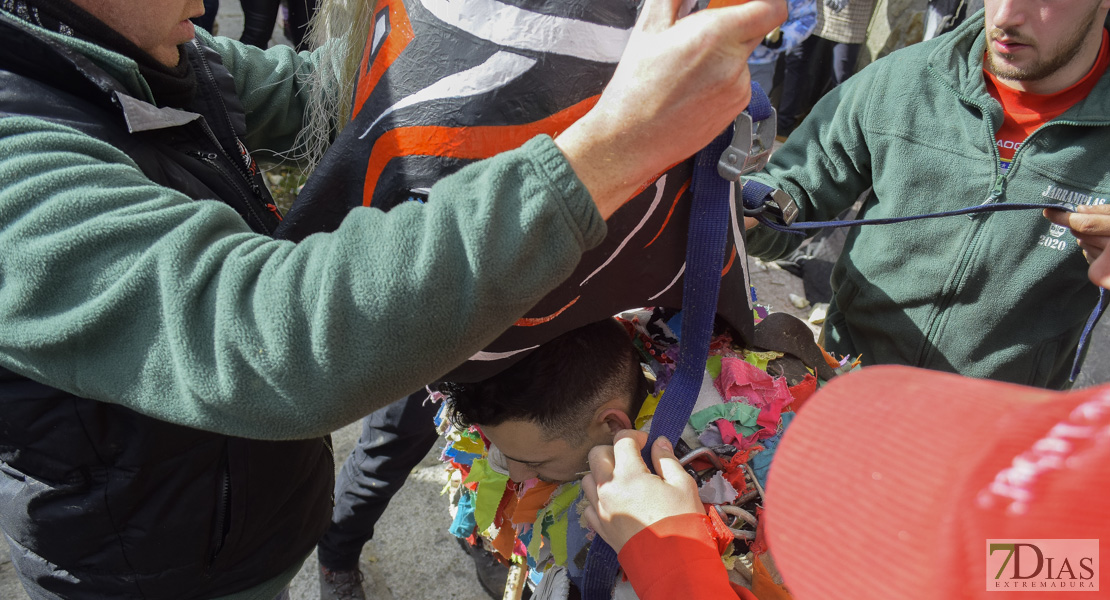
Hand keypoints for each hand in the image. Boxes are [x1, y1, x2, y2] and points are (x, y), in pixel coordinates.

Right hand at [555, 0, 786, 217]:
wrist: (632, 139)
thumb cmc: (636, 91)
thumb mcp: (649, 28)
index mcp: (715, 37)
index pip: (771, 9)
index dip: (765, 1)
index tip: (747, 2)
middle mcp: (733, 64)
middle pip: (755, 31)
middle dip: (734, 26)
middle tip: (702, 33)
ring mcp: (738, 89)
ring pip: (743, 57)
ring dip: (724, 55)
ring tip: (689, 69)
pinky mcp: (736, 108)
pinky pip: (738, 82)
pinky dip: (722, 79)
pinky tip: (694, 88)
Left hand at [581, 430, 703, 552]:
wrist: (671, 562)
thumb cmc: (681, 522)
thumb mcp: (682, 484)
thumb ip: (667, 459)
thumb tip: (659, 443)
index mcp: (629, 474)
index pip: (622, 440)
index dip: (635, 435)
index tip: (646, 442)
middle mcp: (608, 488)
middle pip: (597, 454)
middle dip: (613, 450)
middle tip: (632, 458)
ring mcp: (601, 508)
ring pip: (588, 478)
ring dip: (601, 473)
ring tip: (622, 479)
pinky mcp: (600, 526)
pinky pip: (589, 505)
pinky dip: (598, 498)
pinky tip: (615, 501)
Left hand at [1045, 204, 1109, 287]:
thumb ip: (1106, 212)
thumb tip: (1079, 210)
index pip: (1086, 224)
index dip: (1065, 218)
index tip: (1048, 211)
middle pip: (1083, 234)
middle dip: (1080, 227)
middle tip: (1092, 227)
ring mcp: (1106, 265)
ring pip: (1085, 246)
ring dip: (1090, 241)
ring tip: (1109, 242)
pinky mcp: (1101, 277)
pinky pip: (1091, 259)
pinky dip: (1095, 253)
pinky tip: (1109, 254)